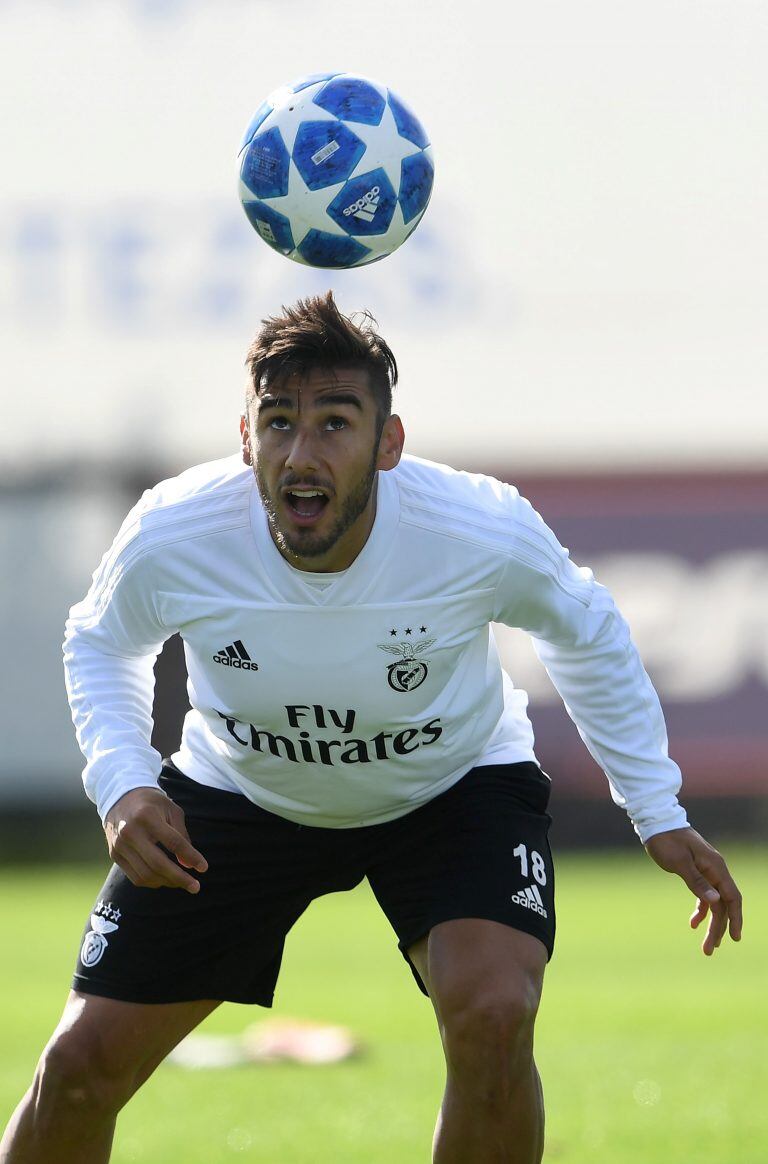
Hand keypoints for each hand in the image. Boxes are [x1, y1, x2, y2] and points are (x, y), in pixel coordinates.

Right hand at [104, 787, 208, 893]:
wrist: (120, 798)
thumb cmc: (152, 803)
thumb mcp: (171, 810)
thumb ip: (182, 836)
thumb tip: (189, 865)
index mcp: (147, 816)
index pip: (173, 842)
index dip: (190, 856)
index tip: (203, 868)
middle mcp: (130, 832)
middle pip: (158, 863)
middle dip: (179, 878)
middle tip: (196, 887)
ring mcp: (119, 845)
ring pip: (146, 874)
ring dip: (167, 882)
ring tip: (182, 882)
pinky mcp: (114, 855)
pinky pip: (135, 877)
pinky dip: (152, 882)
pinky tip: (164, 879)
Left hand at [644, 827, 741, 955]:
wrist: (656, 822)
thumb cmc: (666, 841)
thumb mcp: (679, 863)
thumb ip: (697, 882)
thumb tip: (715, 900)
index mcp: (715, 867)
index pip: (732, 897)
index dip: (735, 919)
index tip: (734, 939)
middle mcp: (715, 869)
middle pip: (723, 904)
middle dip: (718, 928)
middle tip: (709, 950)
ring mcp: (707, 871)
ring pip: (714, 902)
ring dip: (710, 923)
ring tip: (706, 945)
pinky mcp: (696, 871)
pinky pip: (704, 895)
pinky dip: (701, 909)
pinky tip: (693, 923)